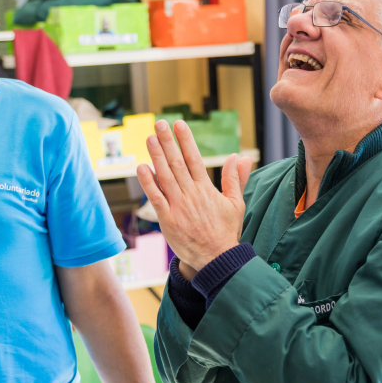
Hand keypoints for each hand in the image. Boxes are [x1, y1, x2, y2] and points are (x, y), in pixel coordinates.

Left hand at [136, 120, 252, 271]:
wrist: (217, 258)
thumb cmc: (226, 231)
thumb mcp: (236, 203)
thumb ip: (234, 178)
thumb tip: (240, 157)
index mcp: (206, 189)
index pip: (194, 158)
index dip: (185, 140)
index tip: (179, 124)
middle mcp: (191, 194)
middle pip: (177, 162)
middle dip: (167, 141)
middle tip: (159, 124)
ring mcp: (178, 206)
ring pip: (165, 176)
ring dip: (156, 155)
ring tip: (149, 138)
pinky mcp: (167, 219)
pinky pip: (156, 197)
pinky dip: (148, 182)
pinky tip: (142, 167)